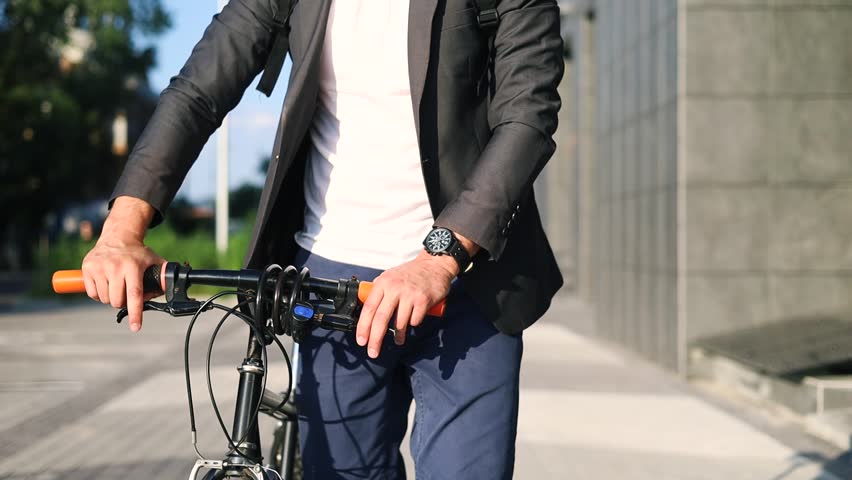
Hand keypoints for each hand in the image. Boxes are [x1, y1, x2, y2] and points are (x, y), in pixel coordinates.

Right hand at [81, 196, 163, 332]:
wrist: (117, 236)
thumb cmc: (137, 253)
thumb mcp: (154, 260)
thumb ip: (163, 275)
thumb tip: (171, 290)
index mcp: (133, 267)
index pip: (134, 295)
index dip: (135, 313)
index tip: (136, 327)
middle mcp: (115, 267)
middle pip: (117, 301)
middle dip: (123, 303)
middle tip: (126, 293)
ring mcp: (99, 267)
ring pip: (104, 299)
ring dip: (111, 298)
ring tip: (117, 286)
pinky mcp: (87, 268)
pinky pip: (92, 294)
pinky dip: (99, 294)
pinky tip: (105, 284)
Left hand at [356, 251, 456, 357]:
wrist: (435, 264)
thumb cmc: (411, 272)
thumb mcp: (390, 276)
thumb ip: (379, 290)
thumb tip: (368, 308)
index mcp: (383, 283)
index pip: (369, 308)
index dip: (363, 327)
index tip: (361, 340)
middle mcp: (394, 288)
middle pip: (380, 319)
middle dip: (375, 339)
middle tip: (373, 352)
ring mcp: (409, 294)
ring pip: (399, 323)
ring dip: (398, 336)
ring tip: (399, 340)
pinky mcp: (423, 300)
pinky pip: (415, 320)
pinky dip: (414, 323)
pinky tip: (415, 320)